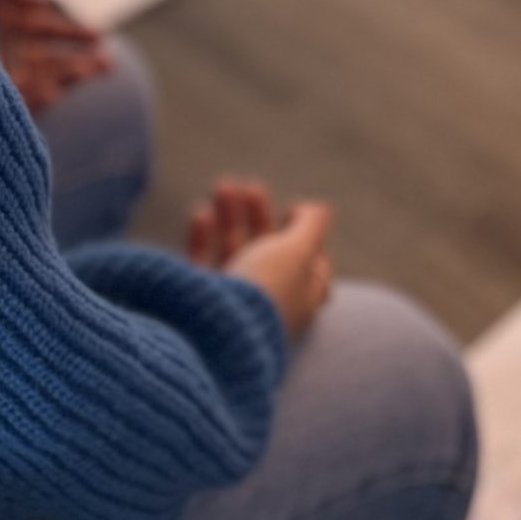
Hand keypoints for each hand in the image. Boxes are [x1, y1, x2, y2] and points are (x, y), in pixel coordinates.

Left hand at [0, 0, 109, 111]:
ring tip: (97, 73)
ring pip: (39, 77)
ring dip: (68, 76)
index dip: (72, 32)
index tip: (99, 34)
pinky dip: (36, 95)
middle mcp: (2, 48)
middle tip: (110, 62)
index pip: (44, 28)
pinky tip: (57, 91)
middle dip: (79, 58)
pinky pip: (15, 98)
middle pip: (49, 56)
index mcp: (2, 19)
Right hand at [188, 178, 334, 340]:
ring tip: (223, 186)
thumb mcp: (298, 252)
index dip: (306, 237)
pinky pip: (203, 265)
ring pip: (235, 253)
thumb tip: (319, 209)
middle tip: (250, 187)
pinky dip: (203, 237)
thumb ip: (311, 226)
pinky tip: (201, 214)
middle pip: (269, 254)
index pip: (312, 269)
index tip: (291, 210)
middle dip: (260, 217)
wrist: (215, 333)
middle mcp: (268, 304)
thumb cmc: (266, 291)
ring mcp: (234, 303)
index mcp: (301, 300)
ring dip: (231, 217)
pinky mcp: (201, 301)